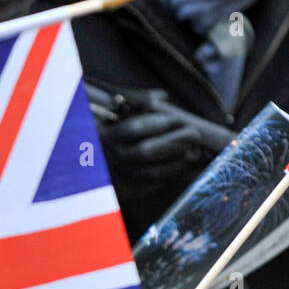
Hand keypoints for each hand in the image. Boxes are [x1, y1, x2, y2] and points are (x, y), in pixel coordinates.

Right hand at [92, 87, 234, 182]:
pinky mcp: (126, 190)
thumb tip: (162, 99)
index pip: (134, 129)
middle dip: (174, 143)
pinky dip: (169, 177)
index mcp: (107, 134)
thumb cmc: (111, 126)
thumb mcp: (117, 110)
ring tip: (195, 152)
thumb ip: (138, 103)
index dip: (159, 124)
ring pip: (150, 173)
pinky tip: (183, 166)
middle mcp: (110, 157)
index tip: (177, 119)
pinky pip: (150, 187)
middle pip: (145, 152)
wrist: (94, 153)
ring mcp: (117, 176)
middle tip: (194, 135)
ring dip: (177, 162)